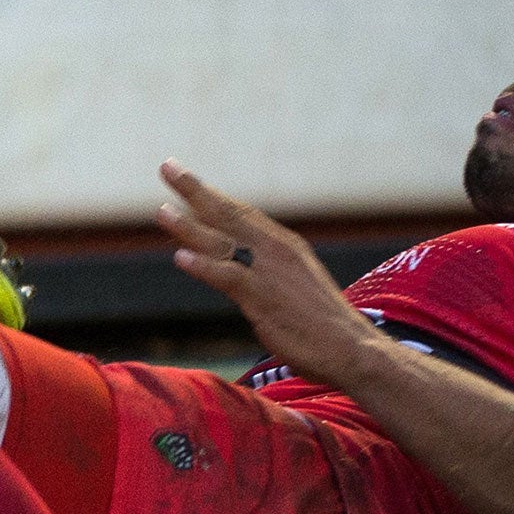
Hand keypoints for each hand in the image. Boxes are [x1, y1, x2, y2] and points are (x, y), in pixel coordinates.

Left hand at [157, 160, 384, 385]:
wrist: (351, 347)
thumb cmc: (319, 322)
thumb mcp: (289, 285)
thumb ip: (261, 271)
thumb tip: (232, 265)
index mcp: (281, 245)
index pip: (239, 213)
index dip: (210, 194)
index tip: (184, 176)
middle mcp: (274, 250)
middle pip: (227, 214)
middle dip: (195, 190)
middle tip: (167, 166)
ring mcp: (268, 273)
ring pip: (221, 243)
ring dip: (189, 226)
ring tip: (161, 210)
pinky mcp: (264, 299)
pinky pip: (230, 278)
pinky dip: (204, 267)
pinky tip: (180, 258)